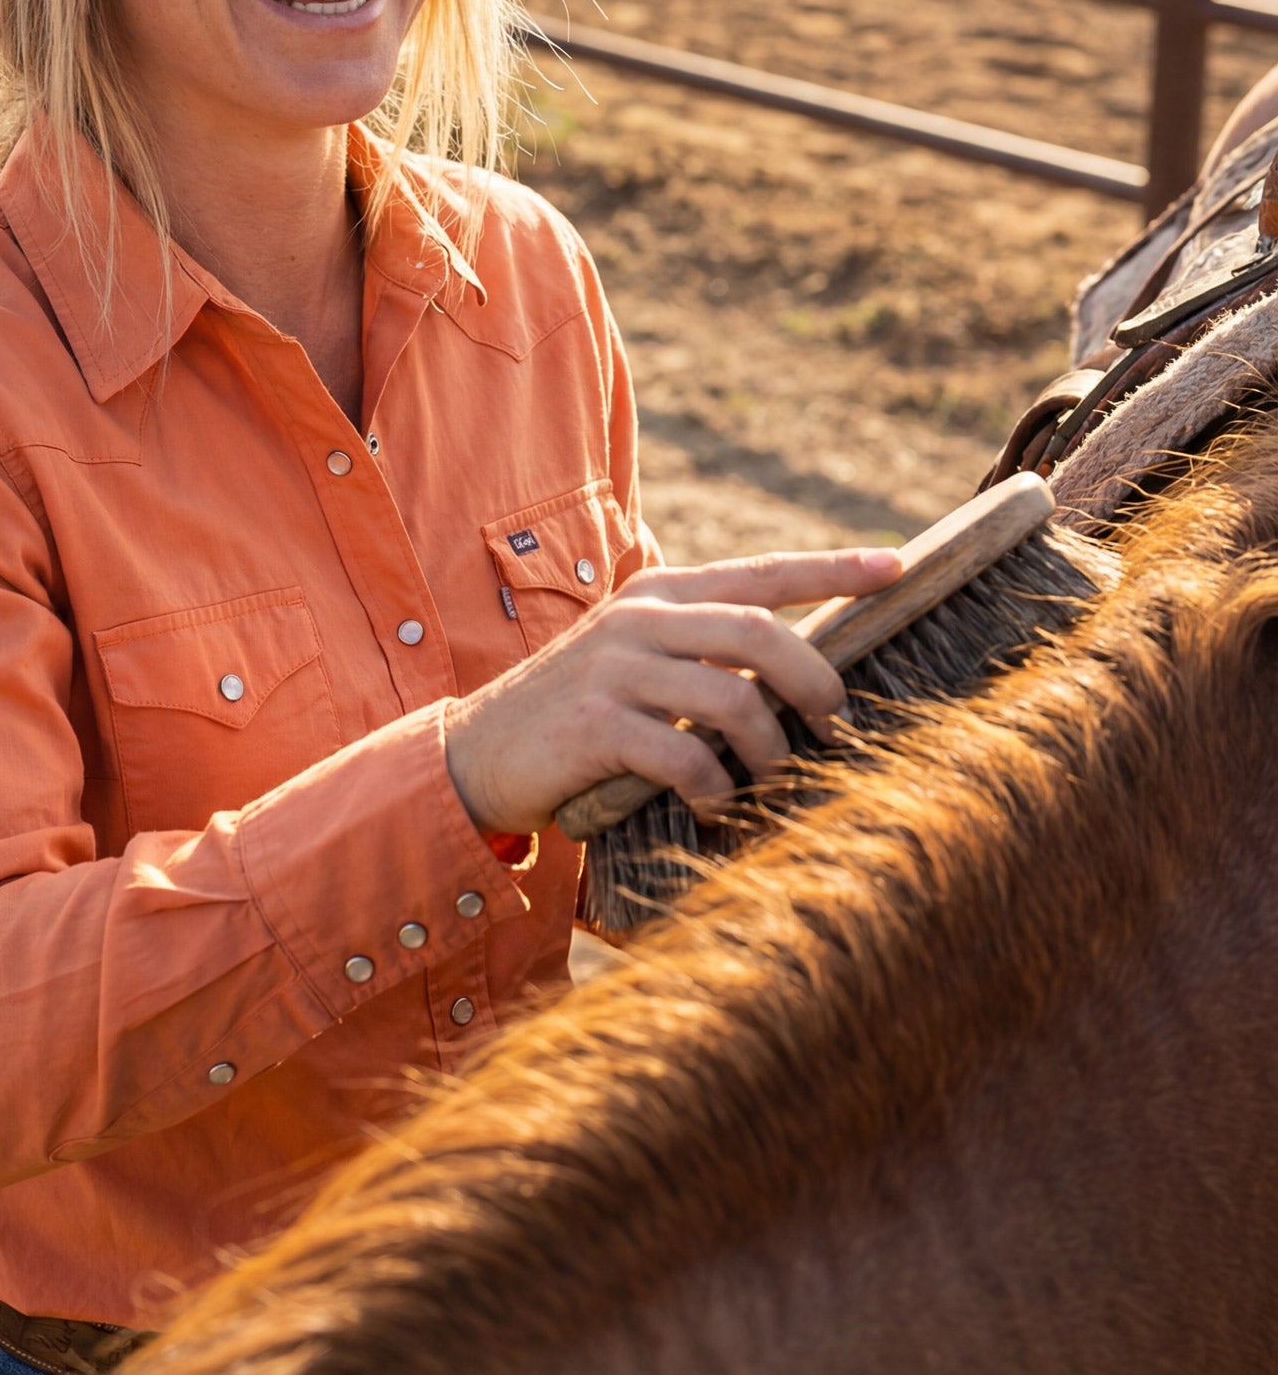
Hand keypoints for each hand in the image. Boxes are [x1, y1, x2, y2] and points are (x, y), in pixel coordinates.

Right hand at [443, 548, 902, 837]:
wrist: (477, 753)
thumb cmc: (576, 713)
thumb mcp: (636, 660)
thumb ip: (701, 649)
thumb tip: (801, 669)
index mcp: (659, 592)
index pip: (762, 573)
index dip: (835, 569)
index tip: (898, 566)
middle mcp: (640, 618)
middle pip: (762, 632)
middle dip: (817, 683)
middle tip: (836, 728)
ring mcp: (615, 669)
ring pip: (736, 699)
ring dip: (772, 753)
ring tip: (772, 782)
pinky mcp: (596, 725)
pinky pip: (688, 758)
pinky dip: (718, 792)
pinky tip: (716, 809)